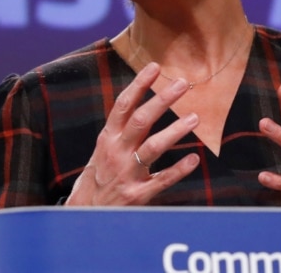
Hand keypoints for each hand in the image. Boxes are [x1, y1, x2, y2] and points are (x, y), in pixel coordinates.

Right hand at [66, 63, 200, 205]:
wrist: (85, 214)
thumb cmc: (99, 176)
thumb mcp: (103, 148)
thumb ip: (122, 129)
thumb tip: (142, 100)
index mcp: (108, 138)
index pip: (123, 105)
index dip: (139, 85)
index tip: (155, 67)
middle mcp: (116, 152)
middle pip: (140, 121)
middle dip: (162, 100)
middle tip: (183, 84)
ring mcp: (127, 173)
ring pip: (153, 148)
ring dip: (175, 131)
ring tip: (195, 117)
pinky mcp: (138, 195)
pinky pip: (161, 180)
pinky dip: (178, 170)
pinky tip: (194, 159)